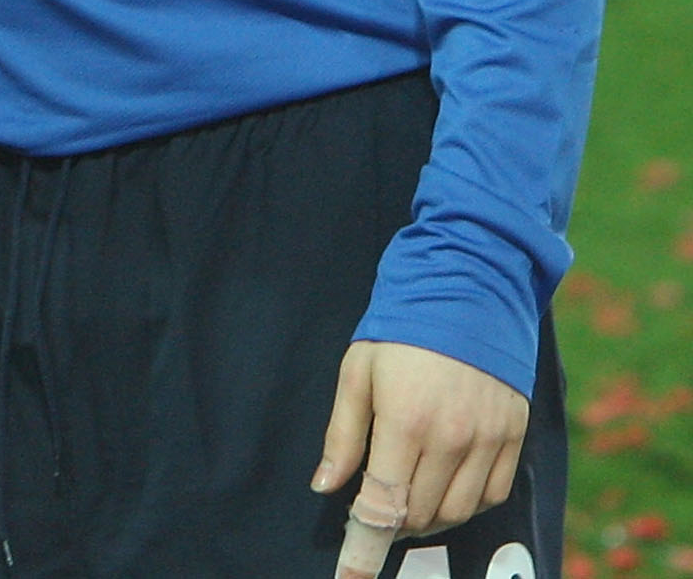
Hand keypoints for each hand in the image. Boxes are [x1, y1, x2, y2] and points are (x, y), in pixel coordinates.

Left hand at [314, 340, 529, 573]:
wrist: (467, 291)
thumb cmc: (400, 332)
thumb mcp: (356, 372)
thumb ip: (343, 435)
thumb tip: (325, 486)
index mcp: (405, 420)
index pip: (383, 502)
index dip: (364, 543)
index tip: (350, 574)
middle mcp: (452, 438)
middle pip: (422, 513)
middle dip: (396, 525)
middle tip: (378, 513)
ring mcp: (490, 439)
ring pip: (460, 510)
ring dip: (430, 519)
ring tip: (408, 503)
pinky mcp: (515, 436)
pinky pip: (494, 493)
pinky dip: (468, 504)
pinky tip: (446, 489)